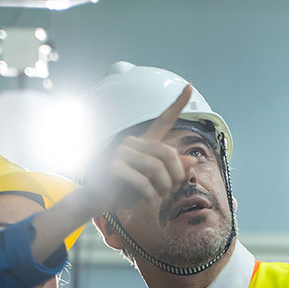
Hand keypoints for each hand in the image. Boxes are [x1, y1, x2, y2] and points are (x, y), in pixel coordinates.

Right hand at [76, 84, 192, 217]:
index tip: (190, 86)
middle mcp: (132, 142)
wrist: (95, 201)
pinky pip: (143, 182)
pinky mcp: (113, 165)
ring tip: (159, 198)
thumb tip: (193, 161)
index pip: (163, 121)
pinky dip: (150, 196)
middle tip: (172, 192)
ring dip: (164, 189)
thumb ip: (173, 171)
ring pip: (157, 168)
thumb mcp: (155, 183)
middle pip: (168, 153)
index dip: (178, 104)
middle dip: (176, 176)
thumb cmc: (126, 191)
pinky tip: (146, 200)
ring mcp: (121, 151)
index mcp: (143, 143)